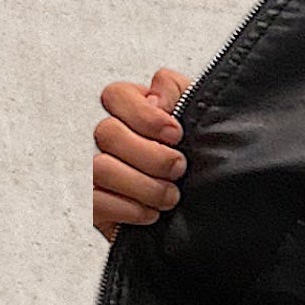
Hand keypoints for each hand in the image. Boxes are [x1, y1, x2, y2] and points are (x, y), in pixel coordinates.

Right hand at [92, 66, 192, 242]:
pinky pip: (93, 202)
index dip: (146, 117)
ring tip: (171, 196)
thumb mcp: (198, 117)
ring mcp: (94, 170)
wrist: (212, 210)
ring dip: (145, 186)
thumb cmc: (201, 160)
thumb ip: (177, 91)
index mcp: (130, 112)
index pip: (116, 96)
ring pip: (101, 168)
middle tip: (179, 170)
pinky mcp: (92, 204)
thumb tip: (156, 97)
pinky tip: (151, 214)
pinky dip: (129, 210)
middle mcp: (107, 138)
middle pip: (108, 133)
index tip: (176, 136)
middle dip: (153, 156)